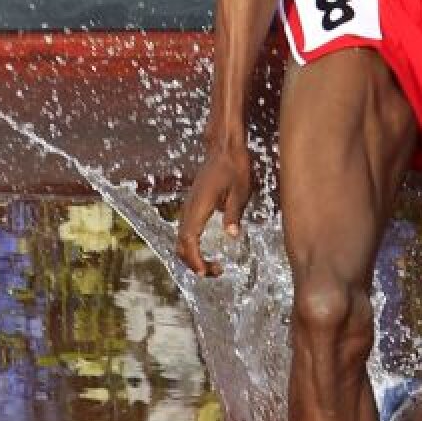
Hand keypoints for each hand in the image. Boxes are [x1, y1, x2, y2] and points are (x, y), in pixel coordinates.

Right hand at [176, 138, 254, 275]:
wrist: (224, 148)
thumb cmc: (235, 167)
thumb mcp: (240, 191)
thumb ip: (233, 213)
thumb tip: (232, 235)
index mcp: (199, 207)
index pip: (189, 241)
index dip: (195, 259)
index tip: (206, 272)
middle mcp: (189, 208)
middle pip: (181, 244)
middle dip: (194, 263)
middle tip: (215, 272)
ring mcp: (188, 206)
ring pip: (181, 238)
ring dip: (192, 255)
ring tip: (213, 266)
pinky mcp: (192, 205)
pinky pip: (185, 231)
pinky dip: (191, 246)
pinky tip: (206, 251)